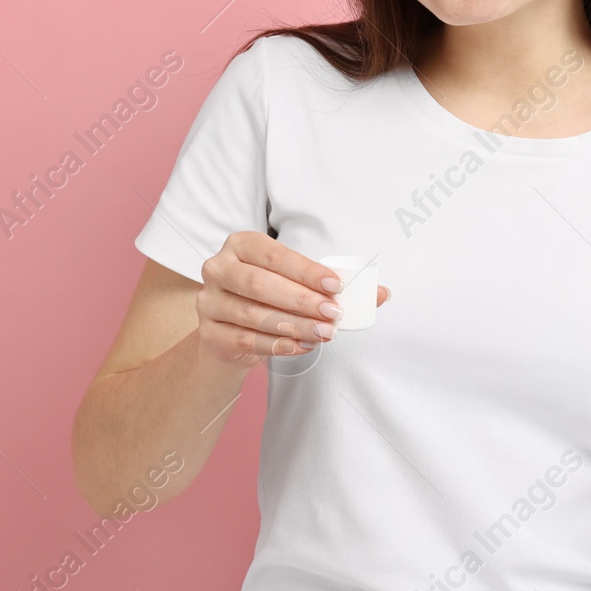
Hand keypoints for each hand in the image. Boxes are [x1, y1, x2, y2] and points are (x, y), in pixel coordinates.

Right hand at [196, 231, 390, 368]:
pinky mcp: (208, 333)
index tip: (336, 286)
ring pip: (253, 314)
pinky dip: (277, 345)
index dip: (306, 271)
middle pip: (260, 284)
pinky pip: (245, 339)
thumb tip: (381, 294)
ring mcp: (209, 301)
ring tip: (324, 333)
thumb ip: (333, 286)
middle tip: (333, 314)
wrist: (232, 330)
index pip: (274, 255)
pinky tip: (302, 346)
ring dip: (294, 325)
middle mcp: (219, 268)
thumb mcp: (297, 283)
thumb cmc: (271, 297)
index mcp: (241, 245)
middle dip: (301, 300)